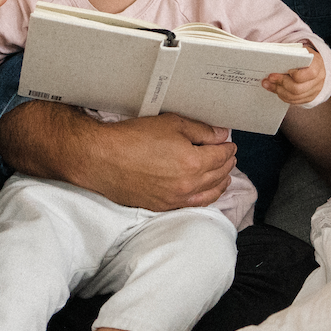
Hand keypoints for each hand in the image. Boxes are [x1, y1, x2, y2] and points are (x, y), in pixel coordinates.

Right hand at [1, 102, 236, 211]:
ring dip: (220, 183)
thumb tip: (221, 136)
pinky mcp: (162, 206)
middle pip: (219, 175)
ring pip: (209, 193)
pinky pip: (193, 204)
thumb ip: (201, 131)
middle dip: (227, 163)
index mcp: (194, 162)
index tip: (229, 142)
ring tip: (225, 175)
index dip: (228, 146)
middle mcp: (188, 185)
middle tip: (229, 154)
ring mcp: (176, 198)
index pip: (222, 155)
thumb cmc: (132, 138)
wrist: (101, 159)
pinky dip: (205, 197)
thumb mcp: (172, 124)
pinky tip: (205, 192)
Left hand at [263, 44, 325, 105]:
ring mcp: (314, 91)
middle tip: (270, 78)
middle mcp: (318, 80)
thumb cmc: (306, 57)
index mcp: (317, 65)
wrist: (318, 66)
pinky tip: (276, 89)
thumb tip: (271, 58)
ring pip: (294, 97)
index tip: (285, 70)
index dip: (295, 74)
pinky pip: (294, 101)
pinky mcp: (309, 98)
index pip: (309, 73)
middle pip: (297, 88)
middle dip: (281, 83)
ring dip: (279, 91)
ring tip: (268, 84)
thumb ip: (289, 54)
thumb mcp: (301, 51)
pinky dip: (283, 96)